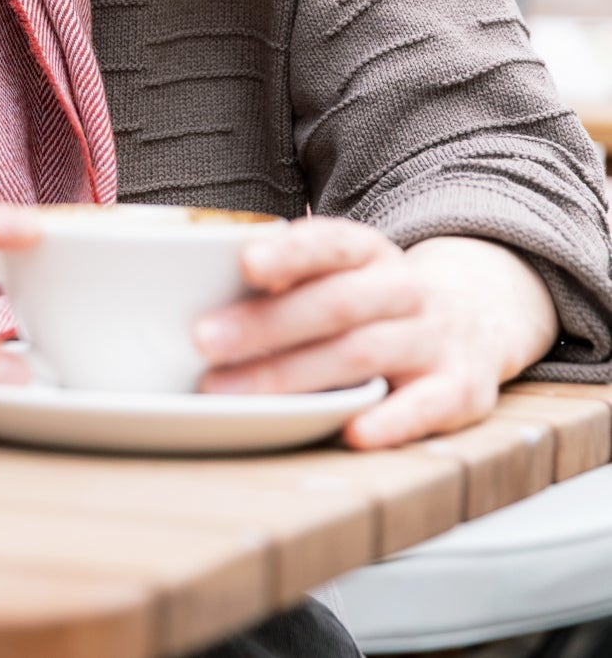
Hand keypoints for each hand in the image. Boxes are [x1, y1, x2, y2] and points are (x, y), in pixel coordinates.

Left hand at [192, 218, 558, 448]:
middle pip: (334, 304)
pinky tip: (349, 431)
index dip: (290, 252)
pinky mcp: (460, 391)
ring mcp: (434, 339)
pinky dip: (389, 420)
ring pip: (363, 353)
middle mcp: (405, 289)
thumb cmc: (375, 301)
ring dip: (295, 375)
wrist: (478, 320)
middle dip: (266, 324)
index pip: (330, 243)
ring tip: (237, 392)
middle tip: (204, 341)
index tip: (245, 263)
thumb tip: (196, 292)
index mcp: (370, 252)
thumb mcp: (342, 273)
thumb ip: (288, 278)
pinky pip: (425, 407)